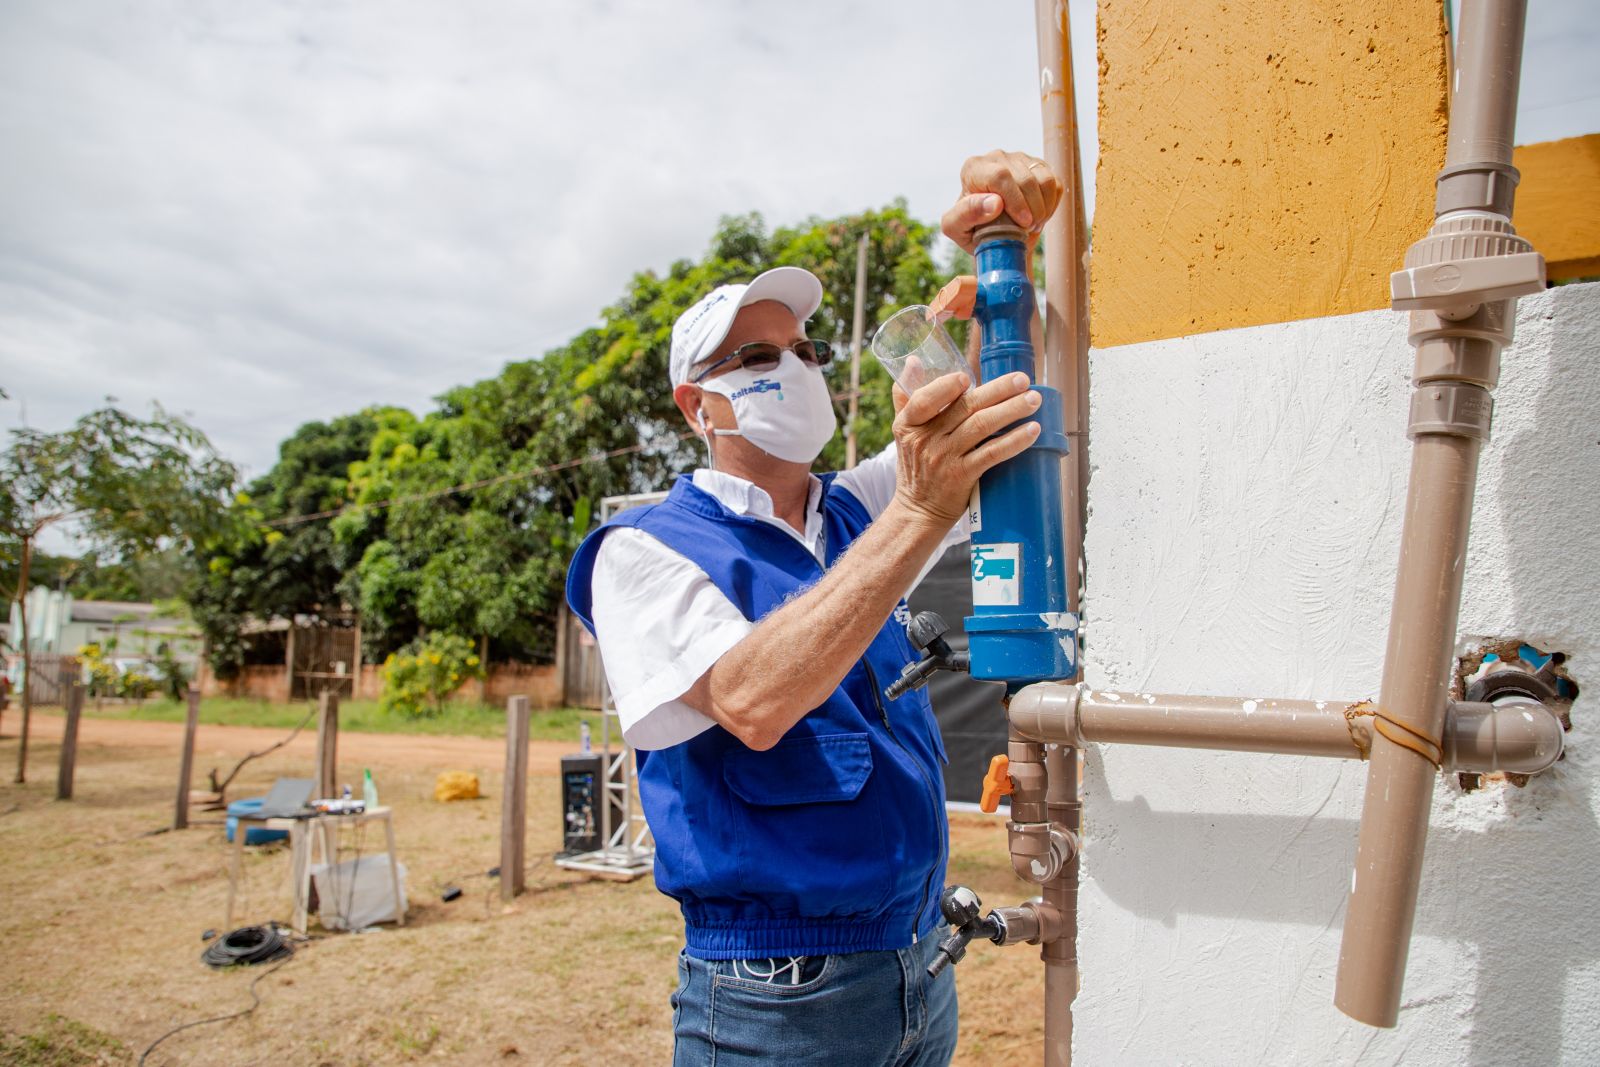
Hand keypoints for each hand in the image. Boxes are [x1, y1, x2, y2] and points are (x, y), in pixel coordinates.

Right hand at [891, 370, 1040, 527]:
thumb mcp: (903, 432)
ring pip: (982, 427)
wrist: (918, 511)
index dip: (945, 387)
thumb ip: (907, 397)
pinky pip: (992, 454)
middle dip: (997, 390)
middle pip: (964, 408)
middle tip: (1022, 379)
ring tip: (1034, 399)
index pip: (924, 400)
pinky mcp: (963, 476)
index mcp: (909, 423)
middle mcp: (926, 439)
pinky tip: (1031, 431)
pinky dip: (1014, 441)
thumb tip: (913, 361)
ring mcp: (945, 458)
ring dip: (1011, 410)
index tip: (967, 376)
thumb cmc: (915, 466)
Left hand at [941, 150, 1062, 253]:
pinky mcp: (1038, 167)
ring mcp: (1020, 159)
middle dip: (1032, 210)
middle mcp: (996, 157)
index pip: (1000, 176)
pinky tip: (1039, 216)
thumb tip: (995, 203)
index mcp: (974, 168)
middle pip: (1025, 178)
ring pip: (1044, 180)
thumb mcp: (957, 229)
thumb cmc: (970, 230)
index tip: (1023, 223)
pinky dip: (1052, 205)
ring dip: (1043, 208)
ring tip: (1032, 225)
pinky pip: (1056, 184)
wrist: (990, 231)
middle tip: (1027, 230)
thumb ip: (966, 215)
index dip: (1015, 201)